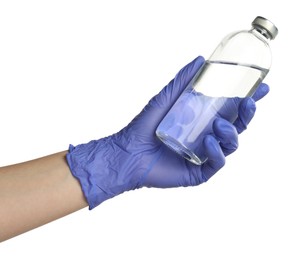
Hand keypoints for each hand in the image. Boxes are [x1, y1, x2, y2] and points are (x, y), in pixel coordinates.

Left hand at [67, 56, 268, 208]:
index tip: (262, 87)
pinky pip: (217, 162)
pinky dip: (216, 152)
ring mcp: (204, 154)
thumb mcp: (165, 99)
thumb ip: (182, 81)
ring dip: (231, 132)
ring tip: (219, 124)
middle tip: (248, 103)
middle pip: (237, 126)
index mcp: (202, 120)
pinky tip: (208, 142)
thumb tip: (200, 59)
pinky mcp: (199, 171)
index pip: (230, 109)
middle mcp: (207, 136)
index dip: (248, 99)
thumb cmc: (145, 126)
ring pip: (231, 144)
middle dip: (247, 115)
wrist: (128, 152)